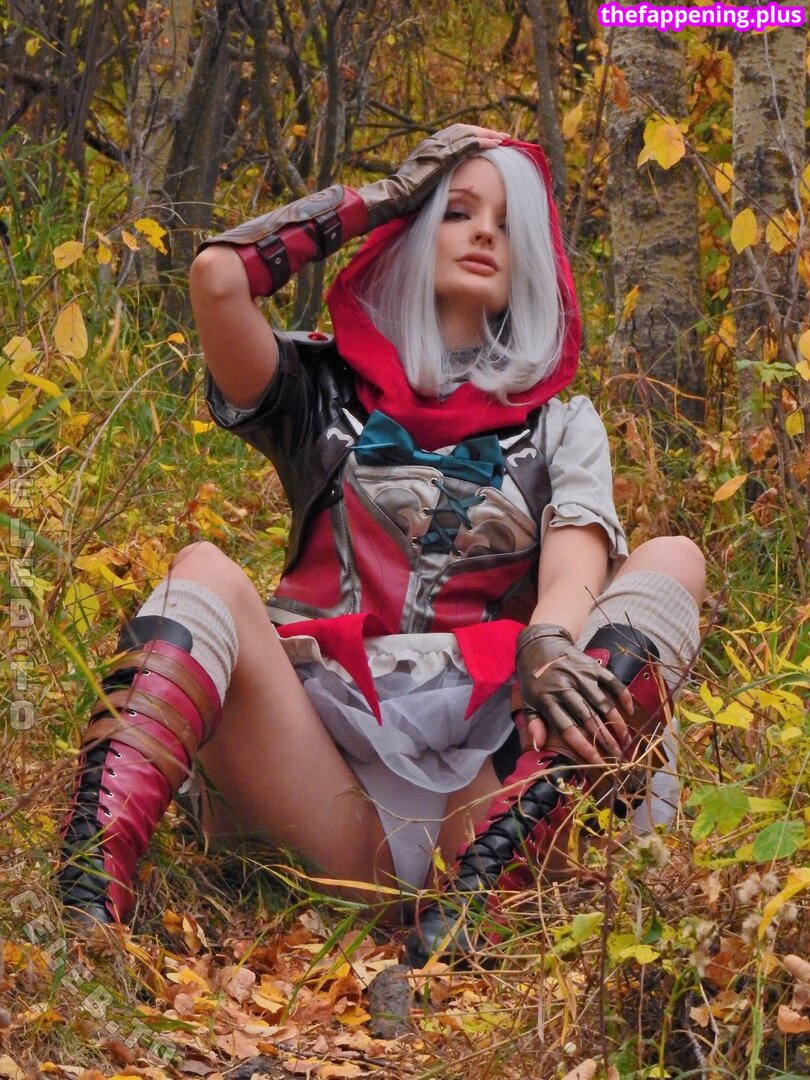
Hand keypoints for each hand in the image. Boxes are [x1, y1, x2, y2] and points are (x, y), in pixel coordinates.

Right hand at [359, 124, 510, 229]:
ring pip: (469, 134)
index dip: (472, 137)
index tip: (487, 140)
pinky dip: (483, 143)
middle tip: (501, 136)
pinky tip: (496, 145)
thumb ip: (433, 180)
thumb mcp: (421, 185)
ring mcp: (438, 147)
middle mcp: (433, 141)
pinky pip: (468, 145)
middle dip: (484, 132)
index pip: (455, 136)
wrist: (395, 197)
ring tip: (504, 138)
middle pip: (464, 130)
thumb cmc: (404, 199)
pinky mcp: (443, 156)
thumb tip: (441, 190)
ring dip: (488, 135)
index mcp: (428, 147)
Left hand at [516, 624, 634, 766]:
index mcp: (548, 699)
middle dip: (605, 739)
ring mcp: (580, 675)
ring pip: (602, 702)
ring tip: (627, 739)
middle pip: (588, 717)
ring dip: (617, 722)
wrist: (540, 643)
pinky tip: (629, 710)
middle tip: (619, 756)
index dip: (583, 746)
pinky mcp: (592, 665)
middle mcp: (565, 687)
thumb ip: (534, 723)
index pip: (567, 728)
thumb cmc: (534, 678)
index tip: (597, 762)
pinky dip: (622, 694)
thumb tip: (538, 746)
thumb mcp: (527, 700)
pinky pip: (611, 681)